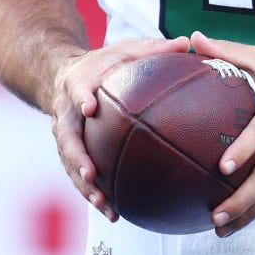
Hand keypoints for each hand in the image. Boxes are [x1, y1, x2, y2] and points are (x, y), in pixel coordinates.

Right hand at [50, 34, 190, 219]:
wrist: (65, 76)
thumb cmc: (105, 63)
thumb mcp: (127, 49)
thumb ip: (154, 47)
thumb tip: (189, 42)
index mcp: (78, 82)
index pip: (77, 90)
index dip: (81, 98)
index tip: (89, 107)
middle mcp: (66, 112)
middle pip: (67, 138)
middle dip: (77, 158)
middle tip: (92, 173)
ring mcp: (65, 135)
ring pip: (70, 164)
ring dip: (84, 186)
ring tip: (104, 203)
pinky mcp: (71, 152)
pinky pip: (80, 175)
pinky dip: (94, 193)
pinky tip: (114, 212)